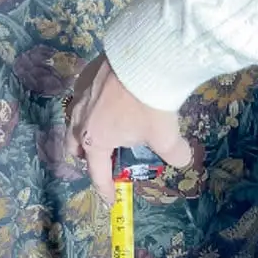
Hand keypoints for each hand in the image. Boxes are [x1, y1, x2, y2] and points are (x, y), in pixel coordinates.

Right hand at [65, 55, 191, 203]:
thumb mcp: (167, 136)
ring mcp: (80, 96)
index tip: (111, 199)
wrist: (143, 58)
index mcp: (96, 141)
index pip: (97, 173)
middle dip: (87, 157)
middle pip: (75, 146)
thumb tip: (182, 159)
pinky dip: (91, 105)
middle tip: (105, 159)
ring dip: (86, 130)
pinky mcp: (85, 75)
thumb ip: (174, 154)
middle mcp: (80, 120)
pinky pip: (82, 97)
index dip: (105, 189)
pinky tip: (107, 100)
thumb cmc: (150, 104)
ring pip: (74, 120)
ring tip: (104, 129)